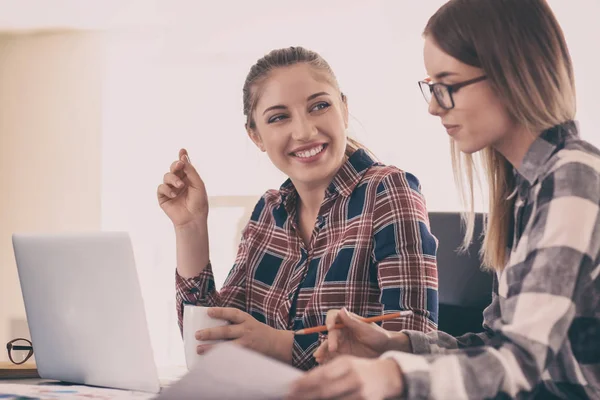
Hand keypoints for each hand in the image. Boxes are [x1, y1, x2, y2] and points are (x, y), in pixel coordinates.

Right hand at [157, 148, 208, 227]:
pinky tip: (174, 194)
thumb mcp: (198, 184)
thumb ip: (190, 171)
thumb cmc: (199, 203)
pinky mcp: (163, 197)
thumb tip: (184, 157)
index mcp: (188, 178)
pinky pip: (161, 187)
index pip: (184, 165)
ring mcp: (170, 189)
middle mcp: (179, 182)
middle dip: (176, 164)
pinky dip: (167, 189)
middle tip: (180, 164)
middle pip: (173, 168)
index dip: (182, 157)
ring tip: (180, 186)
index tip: (182, 150)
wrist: (193, 219)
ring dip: (173, 179)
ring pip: (166, 176)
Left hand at [195, 307, 292, 362]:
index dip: (221, 312)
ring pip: (227, 347)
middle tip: (198, 334)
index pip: (233, 313)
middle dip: (211, 333)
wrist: (275, 343)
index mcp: (246, 320)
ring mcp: (246, 344)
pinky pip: (232, 358)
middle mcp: (246, 331)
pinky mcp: (246, 356)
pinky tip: (210, 361)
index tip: (208, 311)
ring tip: (199, 349)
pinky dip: (221, 360)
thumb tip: (210, 324)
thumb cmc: (256, 331)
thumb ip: (233, 323)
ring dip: (212, 349)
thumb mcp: (248, 322)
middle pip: (227, 331)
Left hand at [286, 356, 404, 399]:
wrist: (387, 376)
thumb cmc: (360, 368)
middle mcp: (353, 377)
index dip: (305, 382)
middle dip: (305, 395)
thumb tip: (303, 381)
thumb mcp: (345, 363)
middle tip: (290, 397)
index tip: (290, 387)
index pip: (321, 374)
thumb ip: (327, 371)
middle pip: (325, 389)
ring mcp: (360, 392)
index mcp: (346, 364)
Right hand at [314, 308, 406, 363]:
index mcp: (347, 320)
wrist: (385, 350)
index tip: (330, 327)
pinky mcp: (342, 353)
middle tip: (332, 349)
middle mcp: (342, 330)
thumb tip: (342, 310)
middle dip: (329, 341)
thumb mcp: (366, 328)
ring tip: (319, 357)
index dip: (330, 320)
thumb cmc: (378, 336)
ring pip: (328, 345)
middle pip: (330, 333)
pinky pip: (332, 355)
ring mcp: (341, 342)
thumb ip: (353, 322)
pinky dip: (326, 358)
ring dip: (323, 350)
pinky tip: (323, 362)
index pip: (334, 316)